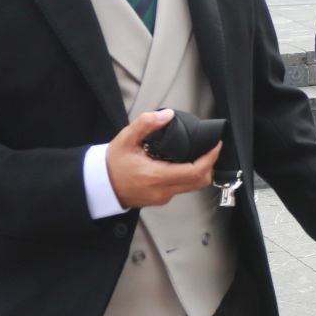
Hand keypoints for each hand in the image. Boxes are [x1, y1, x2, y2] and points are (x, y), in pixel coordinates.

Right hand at [104, 109, 223, 207]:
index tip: (216, 146)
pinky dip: (187, 176)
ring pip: (191, 187)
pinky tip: (183, 163)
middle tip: (211, 149)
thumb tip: (167, 115)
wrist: (100, 186)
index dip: (209, 158)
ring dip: (199, 171)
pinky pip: (181, 188)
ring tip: (199, 154)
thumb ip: (146, 124)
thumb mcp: (126, 139)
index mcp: (156, 176)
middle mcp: (162, 190)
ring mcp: (162, 197)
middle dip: (210, 165)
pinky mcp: (160, 199)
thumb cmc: (112, 164)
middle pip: (199, 182)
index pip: (194, 171)